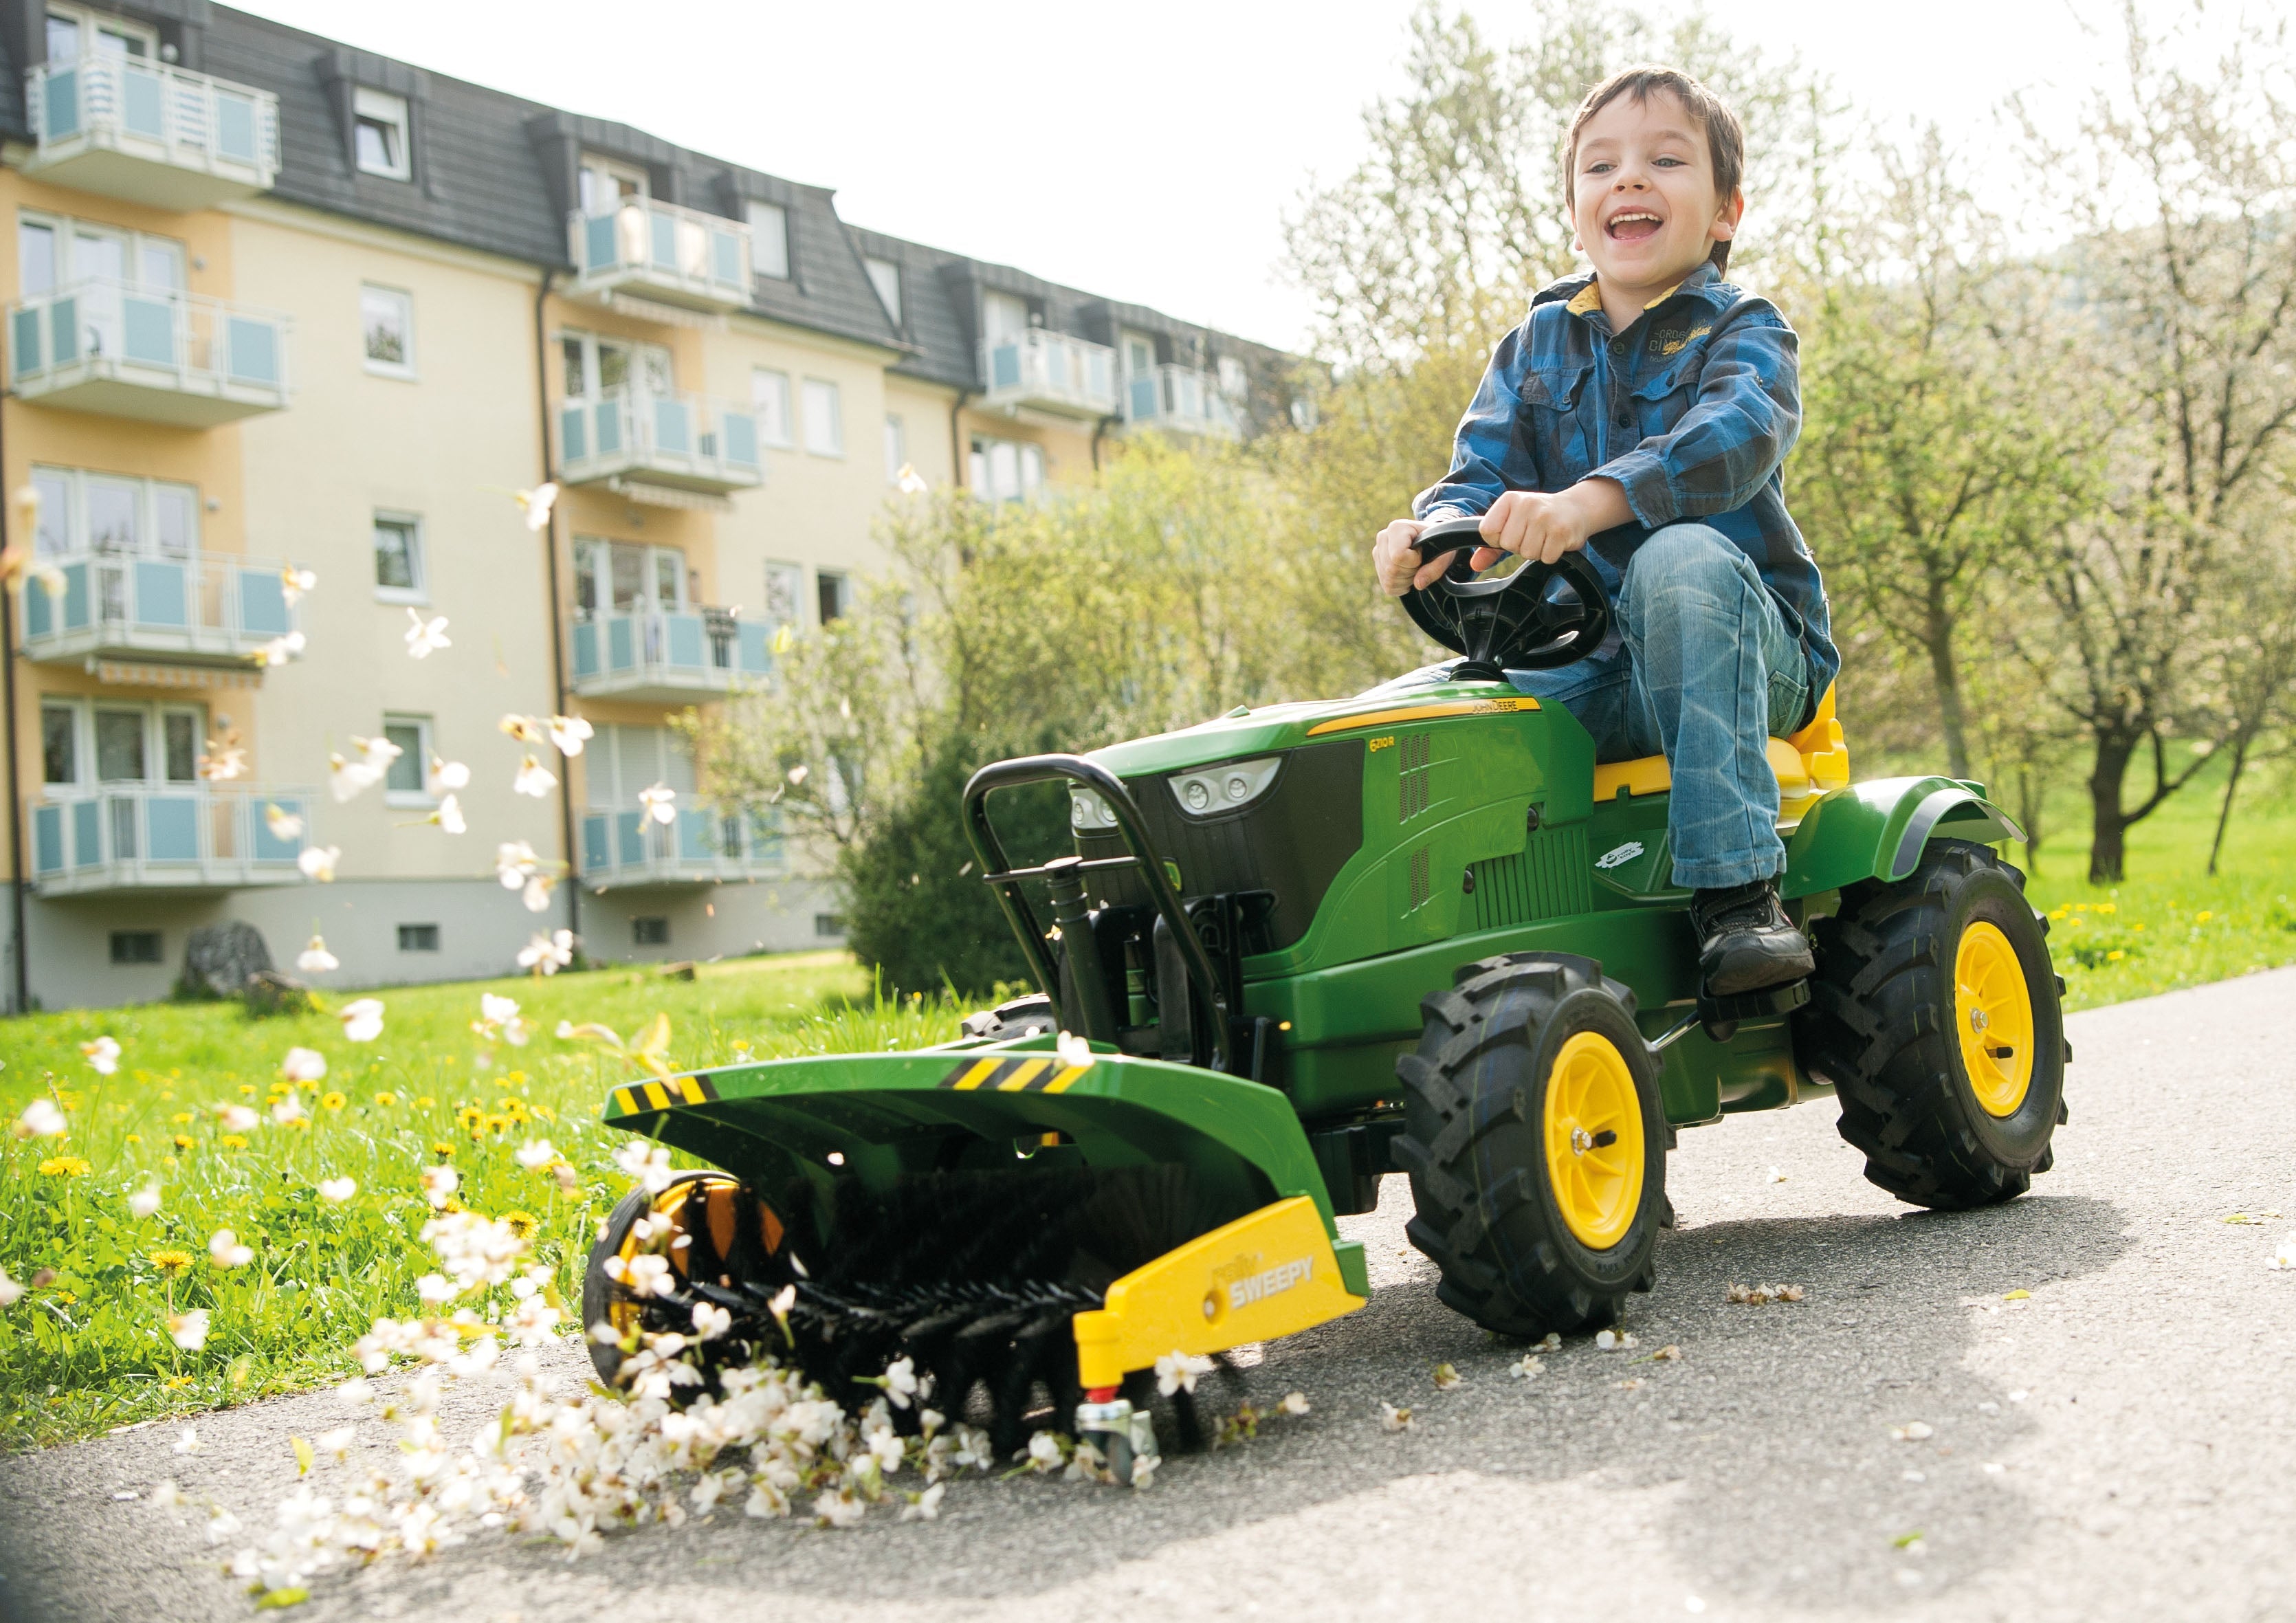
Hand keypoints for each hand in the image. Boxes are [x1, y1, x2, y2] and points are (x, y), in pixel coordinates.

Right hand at [1373, 516, 1503, 596]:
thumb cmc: (1444, 543)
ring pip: (1387, 578)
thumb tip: (1419, 584)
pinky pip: (1386, 584)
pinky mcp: (1377, 561)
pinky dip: (1400, 584)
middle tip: (1422, 564)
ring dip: (1406, 579)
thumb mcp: (1448, 553)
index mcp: (1399, 528)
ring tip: (1418, 568)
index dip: (1412, 562)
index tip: (1422, 557)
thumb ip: (1436, 567)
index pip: (1397, 556)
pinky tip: (1410, 574)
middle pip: (1392, 569)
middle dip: (1410, 572)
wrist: (1435, 539)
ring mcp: (1378, 549)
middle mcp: (1384, 536)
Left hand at [1478, 480, 1629, 564]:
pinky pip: (1546, 557)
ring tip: (1545, 537)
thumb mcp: (1513, 522)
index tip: (1512, 532)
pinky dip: (1551, 555)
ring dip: (1537, 551)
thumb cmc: (1539, 517)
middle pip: (1509, 544)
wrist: (1575, 508)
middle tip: (1533, 535)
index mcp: (1510, 499)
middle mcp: (1527, 504)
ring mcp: (1545, 517)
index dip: (1498, 540)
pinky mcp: (1561, 531)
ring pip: (1528, 553)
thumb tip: (1474, 565)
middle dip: (1520, 547)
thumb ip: (1491, 545)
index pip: (1488, 530)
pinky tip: (1555, 541)